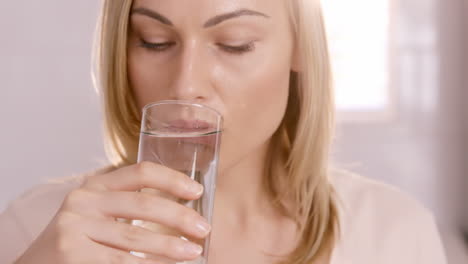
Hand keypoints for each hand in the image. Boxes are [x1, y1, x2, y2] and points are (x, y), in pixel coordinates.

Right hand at [15, 161, 209, 263]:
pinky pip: (121, 261)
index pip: (141, 172)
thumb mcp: (99, 212)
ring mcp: (75, 227)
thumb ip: (128, 206)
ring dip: (170, 247)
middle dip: (180, 218)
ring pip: (135, 238)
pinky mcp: (71, 253)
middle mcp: (84, 200)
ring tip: (194, 252)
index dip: (172, 179)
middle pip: (144, 205)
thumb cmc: (79, 239)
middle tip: (203, 230)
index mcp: (96, 185)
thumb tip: (182, 215)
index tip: (197, 191)